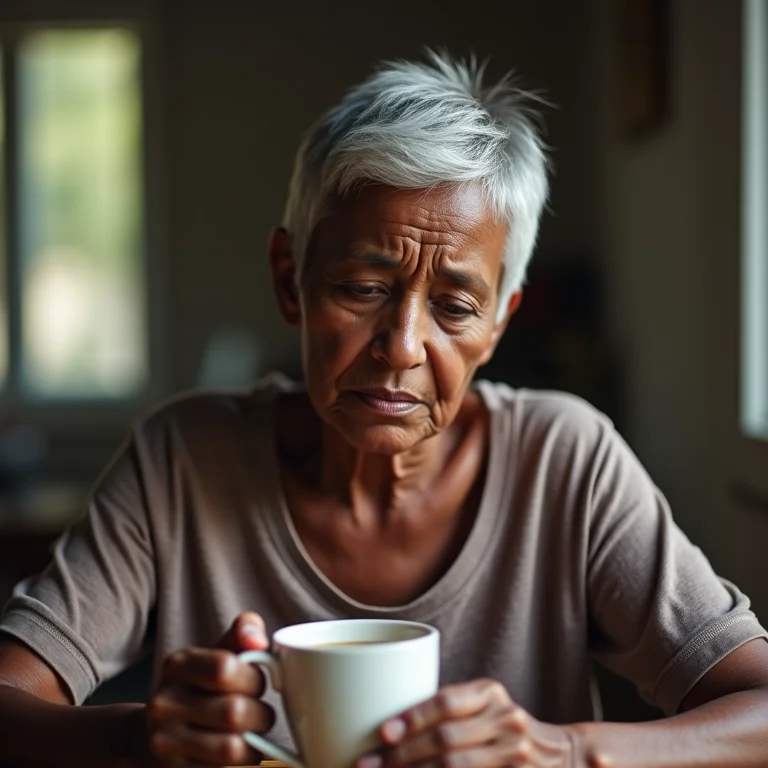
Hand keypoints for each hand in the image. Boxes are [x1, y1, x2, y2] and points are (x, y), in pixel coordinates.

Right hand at [147, 612, 274, 765]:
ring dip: (254, 746)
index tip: (257, 684)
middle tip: (261, 715)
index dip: (254, 679)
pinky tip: (233, 757)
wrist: (156, 732)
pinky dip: (239, 766)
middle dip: (261, 715)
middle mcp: (164, 703)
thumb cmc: (204, 687)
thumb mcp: (219, 653)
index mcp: (178, 665)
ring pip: (232, 750)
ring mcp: (164, 742)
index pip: (226, 668)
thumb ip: (243, 634)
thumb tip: (258, 639)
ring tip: (250, 737)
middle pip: (234, 712)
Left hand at [356, 678, 576, 767]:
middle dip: (402, 755)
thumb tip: (385, 727)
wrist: (561, 755)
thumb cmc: (501, 727)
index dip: (413, 717)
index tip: (382, 732)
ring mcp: (514, 753)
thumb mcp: (482, 706)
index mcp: (489, 693)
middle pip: (446, 739)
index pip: (446, 702)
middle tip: (368, 765)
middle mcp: (505, 719)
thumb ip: (447, 710)